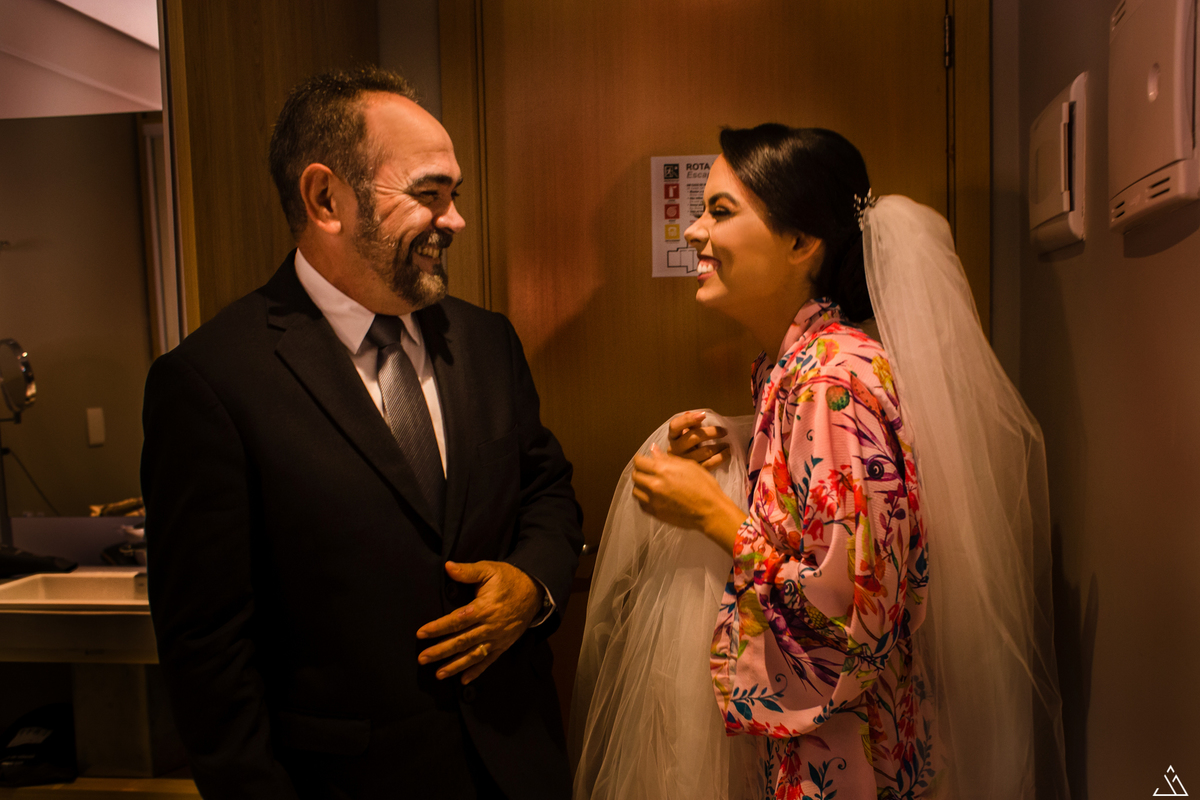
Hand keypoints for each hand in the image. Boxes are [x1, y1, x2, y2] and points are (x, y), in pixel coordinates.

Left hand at [416, 560, 541, 683]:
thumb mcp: (489, 570)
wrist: (535, 591)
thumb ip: (467, 571)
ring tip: (438, 674)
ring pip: (474, 655)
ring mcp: (498, 638)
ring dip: (455, 666)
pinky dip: (477, 671)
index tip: (421, 634)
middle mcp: (490, 626)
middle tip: (422, 658)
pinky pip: (489, 660)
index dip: (438, 628)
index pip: (457, 620)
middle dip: (441, 651)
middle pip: (462, 641)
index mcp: (484, 607)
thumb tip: (447, 566)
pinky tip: (464, 680)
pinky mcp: (504, 645)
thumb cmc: (509, 578)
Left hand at [631, 445, 745, 550]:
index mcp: (662, 469)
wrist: (711, 510)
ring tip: (651, 485)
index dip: (640, 459)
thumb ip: (667, 458)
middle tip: (648, 472)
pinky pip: (641, 504)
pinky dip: (644, 499)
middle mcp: (654, 484)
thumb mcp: (688, 465)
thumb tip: (652, 449)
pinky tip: (654, 497)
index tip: (645, 460)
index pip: (639, 461)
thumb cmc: (704, 485)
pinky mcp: (655, 513)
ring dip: (641, 486)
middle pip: (635, 475)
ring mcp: (653, 500)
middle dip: (640, 471)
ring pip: (636, 490)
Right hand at [668, 410, 729, 470]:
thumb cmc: (687, 447)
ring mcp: (683, 462)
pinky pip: (710, 463)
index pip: (675, 425)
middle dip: (712, 432)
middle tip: (724, 431)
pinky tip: (727, 452)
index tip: (703, 415)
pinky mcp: (693, 472)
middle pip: (694, 437)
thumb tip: (698, 414)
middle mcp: (674, 449)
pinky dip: (721, 457)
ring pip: (704, 451)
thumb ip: (691, 425)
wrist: (682, 472)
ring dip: (719, 446)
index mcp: (672, 437)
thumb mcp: (686, 435)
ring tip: (727, 444)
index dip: (688, 419)